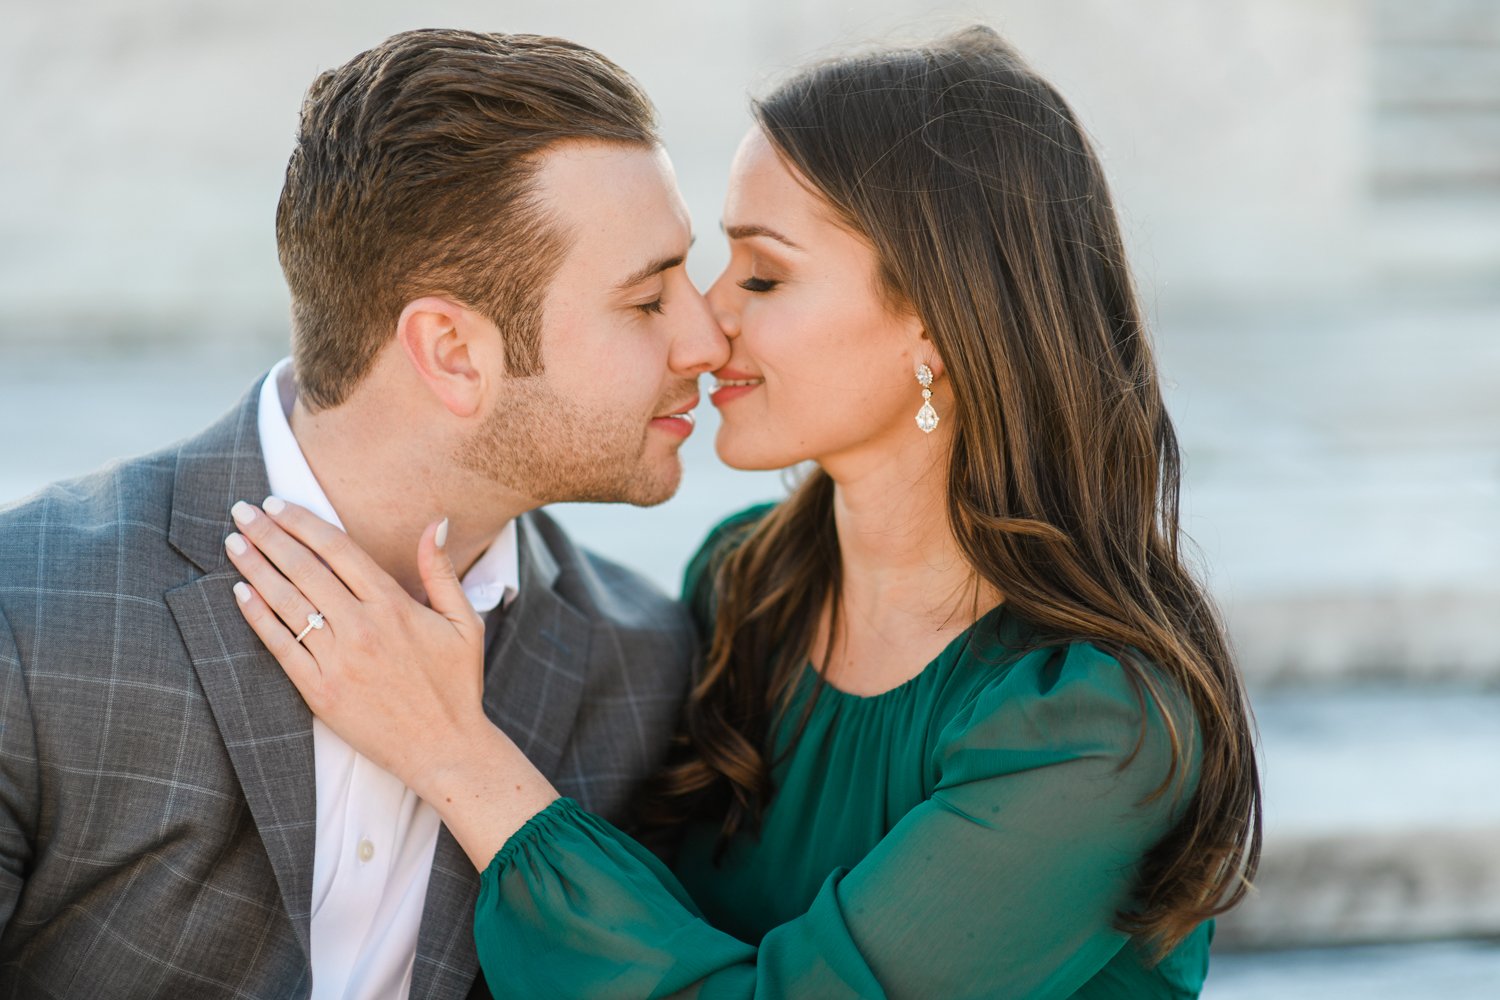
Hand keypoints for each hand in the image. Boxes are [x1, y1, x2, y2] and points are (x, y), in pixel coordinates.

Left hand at [223, 498, 487, 795]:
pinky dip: (258, 617)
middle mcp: (362, 627)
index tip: (277, 504)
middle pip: (304, 568)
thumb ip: (442, 571)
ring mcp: (338, 660)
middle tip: (241, 511)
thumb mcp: (465, 622)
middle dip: (268, 535)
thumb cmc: (457, 686)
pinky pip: (281, 646)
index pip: (338, 549)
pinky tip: (240, 593)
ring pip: (288, 602)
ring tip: (232, 543)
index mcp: (394, 605)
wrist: (446, 749)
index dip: (303, 522)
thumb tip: (437, 523)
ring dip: (255, 568)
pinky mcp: (320, 691)